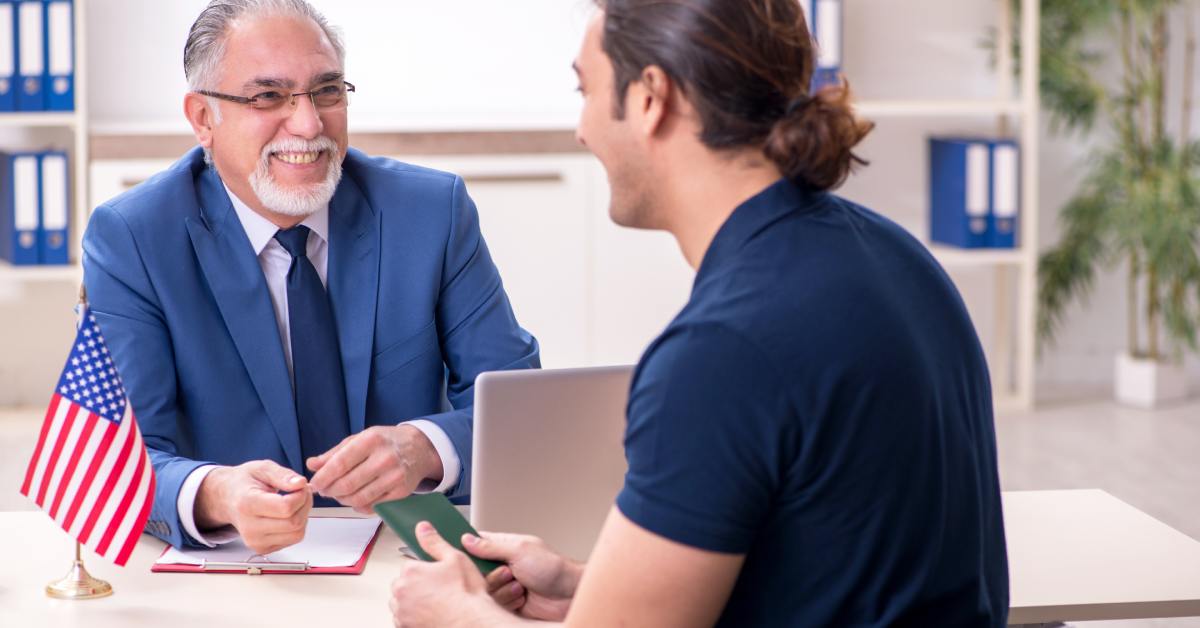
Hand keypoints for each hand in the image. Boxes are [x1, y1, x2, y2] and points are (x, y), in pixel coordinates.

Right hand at [194, 460, 312, 554]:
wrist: (227, 499)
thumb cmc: (244, 483)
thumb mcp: (262, 468)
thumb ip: (282, 475)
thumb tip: (300, 484)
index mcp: (247, 504)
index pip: (286, 508)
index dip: (301, 495)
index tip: (299, 486)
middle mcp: (249, 528)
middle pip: (294, 523)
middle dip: (305, 505)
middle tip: (301, 492)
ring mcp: (255, 542)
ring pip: (297, 534)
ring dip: (303, 516)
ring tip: (295, 502)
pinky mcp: (262, 549)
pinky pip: (293, 539)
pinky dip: (297, 526)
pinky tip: (288, 514)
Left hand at [307, 425, 441, 513]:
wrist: (419, 448)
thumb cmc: (385, 442)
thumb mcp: (359, 439)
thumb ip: (334, 453)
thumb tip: (311, 465)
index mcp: (371, 440)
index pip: (340, 464)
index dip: (323, 477)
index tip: (315, 484)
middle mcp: (385, 458)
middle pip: (347, 484)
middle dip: (330, 491)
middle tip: (325, 491)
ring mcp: (395, 476)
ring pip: (358, 498)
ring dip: (343, 500)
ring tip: (339, 494)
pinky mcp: (402, 491)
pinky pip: (372, 506)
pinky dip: (359, 505)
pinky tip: (356, 498)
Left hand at [389, 522, 508, 627]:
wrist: (471, 622)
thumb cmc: (465, 594)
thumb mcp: (454, 558)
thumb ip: (435, 542)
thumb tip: (423, 528)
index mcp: (410, 572)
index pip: (410, 565)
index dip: (426, 570)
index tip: (438, 576)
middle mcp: (401, 593)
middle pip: (404, 584)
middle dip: (418, 585)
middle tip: (440, 590)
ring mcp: (402, 613)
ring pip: (403, 603)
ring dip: (414, 602)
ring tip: (437, 603)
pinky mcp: (405, 627)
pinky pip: (405, 619)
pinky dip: (414, 617)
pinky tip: (432, 614)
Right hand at [465, 531, 581, 620]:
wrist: (569, 595)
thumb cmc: (553, 568)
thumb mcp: (519, 551)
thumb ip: (490, 546)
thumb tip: (467, 538)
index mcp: (505, 546)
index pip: (477, 543)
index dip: (467, 549)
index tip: (463, 555)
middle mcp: (504, 565)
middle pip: (477, 572)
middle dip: (493, 575)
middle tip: (508, 572)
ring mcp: (507, 584)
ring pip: (486, 590)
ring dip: (504, 589)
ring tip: (521, 586)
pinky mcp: (510, 602)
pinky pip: (496, 604)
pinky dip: (509, 601)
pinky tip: (523, 597)